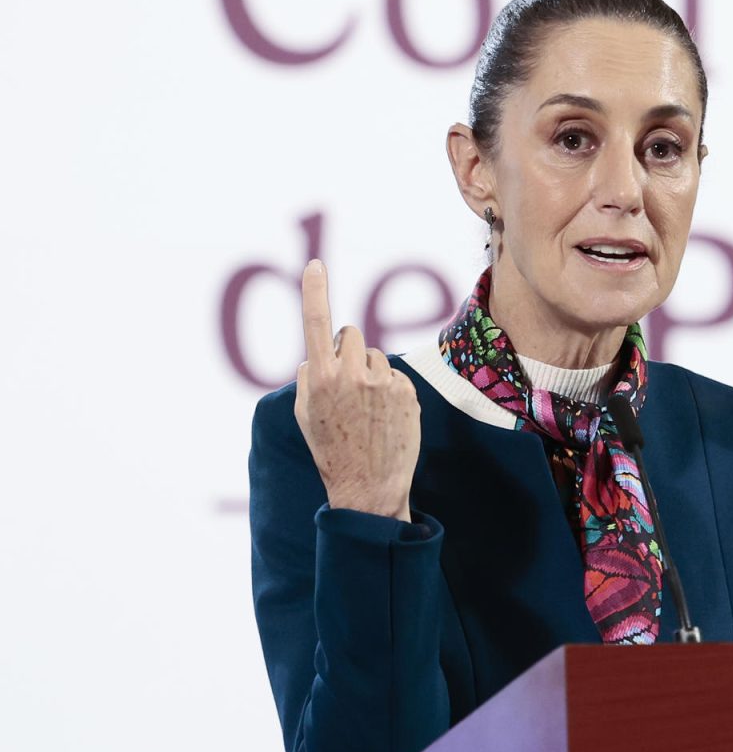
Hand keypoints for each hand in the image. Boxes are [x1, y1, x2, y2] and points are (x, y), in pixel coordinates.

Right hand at [294, 259, 420, 521]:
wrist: (370, 487)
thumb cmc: (332, 450)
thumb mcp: (306, 415)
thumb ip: (308, 378)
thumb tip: (317, 354)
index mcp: (321, 379)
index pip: (317, 324)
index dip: (315, 291)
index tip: (315, 264)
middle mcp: (352, 375)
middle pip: (350, 333)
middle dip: (346, 348)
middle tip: (347, 382)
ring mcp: (383, 382)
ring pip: (373, 355)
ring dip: (369, 371)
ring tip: (367, 408)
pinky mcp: (407, 391)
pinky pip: (394, 374)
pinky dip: (390, 388)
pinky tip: (385, 416)